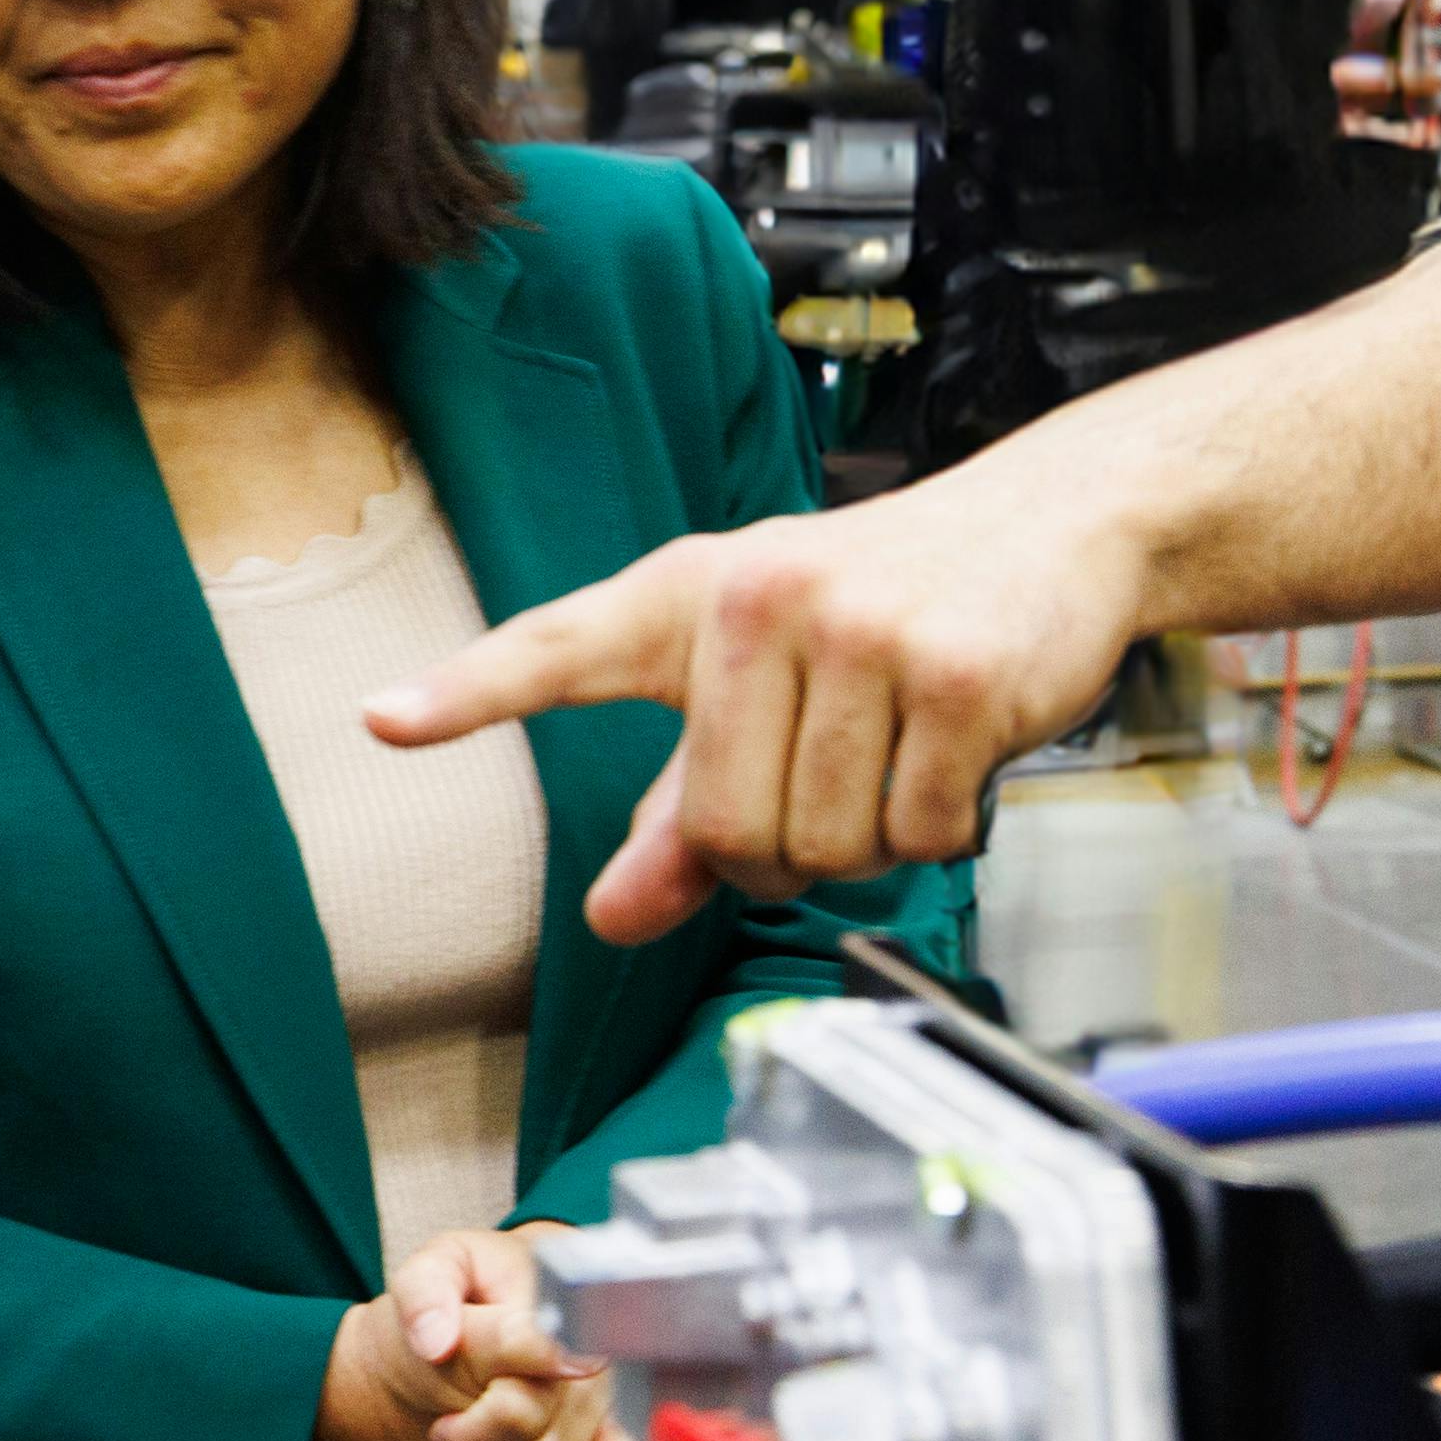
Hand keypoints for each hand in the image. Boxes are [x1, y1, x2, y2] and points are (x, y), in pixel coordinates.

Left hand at [308, 1226, 645, 1440]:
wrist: (480, 1345)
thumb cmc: (457, 1307)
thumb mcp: (425, 1275)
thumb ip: (427, 1294)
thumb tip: (439, 1342)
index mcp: (554, 1306)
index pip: (541, 1356)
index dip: (498, 1401)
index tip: (446, 1381)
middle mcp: (597, 1358)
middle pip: (539, 1433)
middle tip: (445, 1428)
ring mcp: (611, 1406)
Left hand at [367, 472, 1146, 944]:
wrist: (1056, 524)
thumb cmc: (894, 601)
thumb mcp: (768, 682)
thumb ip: (681, 805)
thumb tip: (614, 916)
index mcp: (695, 593)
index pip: (563, 646)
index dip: (470, 691)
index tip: (384, 719)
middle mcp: (765, 599)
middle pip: (725, 828)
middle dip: (781, 852)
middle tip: (830, 792)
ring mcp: (863, 632)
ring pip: (824, 843)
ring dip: (866, 844)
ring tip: (897, 761)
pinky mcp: (953, 675)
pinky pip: (916, 833)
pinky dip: (938, 829)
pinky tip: (954, 758)